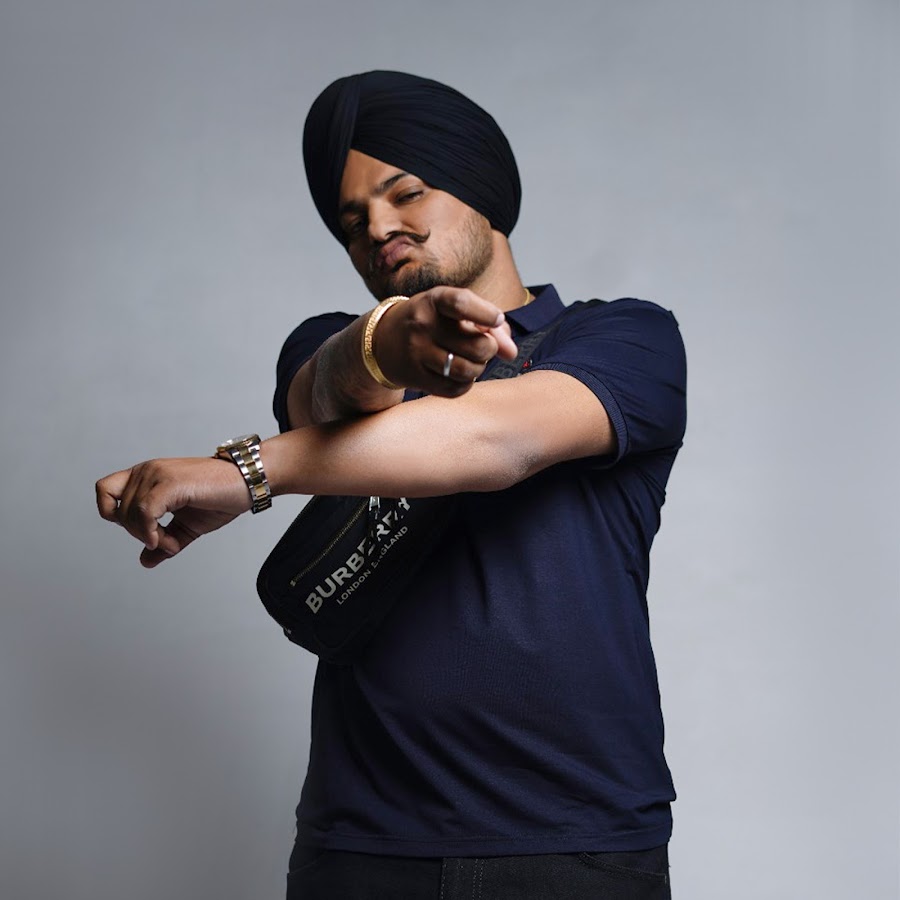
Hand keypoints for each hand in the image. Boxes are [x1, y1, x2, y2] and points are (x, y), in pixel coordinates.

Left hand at [96, 457, 249, 566]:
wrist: (247, 483)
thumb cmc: (220, 498)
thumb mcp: (186, 526)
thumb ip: (164, 541)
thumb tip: (145, 561)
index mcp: (147, 475)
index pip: (105, 491)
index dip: (115, 515)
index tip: (143, 527)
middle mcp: (148, 470)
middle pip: (118, 512)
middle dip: (140, 536)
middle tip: (168, 543)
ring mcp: (157, 475)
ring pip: (130, 515)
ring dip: (150, 538)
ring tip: (174, 542)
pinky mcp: (170, 483)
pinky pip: (144, 514)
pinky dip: (153, 534)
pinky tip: (171, 541)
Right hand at [375, 286, 517, 397]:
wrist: (383, 341)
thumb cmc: (431, 321)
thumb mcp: (454, 312)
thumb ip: (489, 324)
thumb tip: (511, 353)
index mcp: (434, 301)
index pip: (462, 303)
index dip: (487, 314)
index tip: (497, 319)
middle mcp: (423, 325)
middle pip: (479, 346)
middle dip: (490, 349)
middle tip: (483, 346)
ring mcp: (417, 353)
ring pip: (469, 371)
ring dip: (479, 368)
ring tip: (472, 361)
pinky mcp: (416, 377)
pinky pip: (456, 388)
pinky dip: (465, 383)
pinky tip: (458, 373)